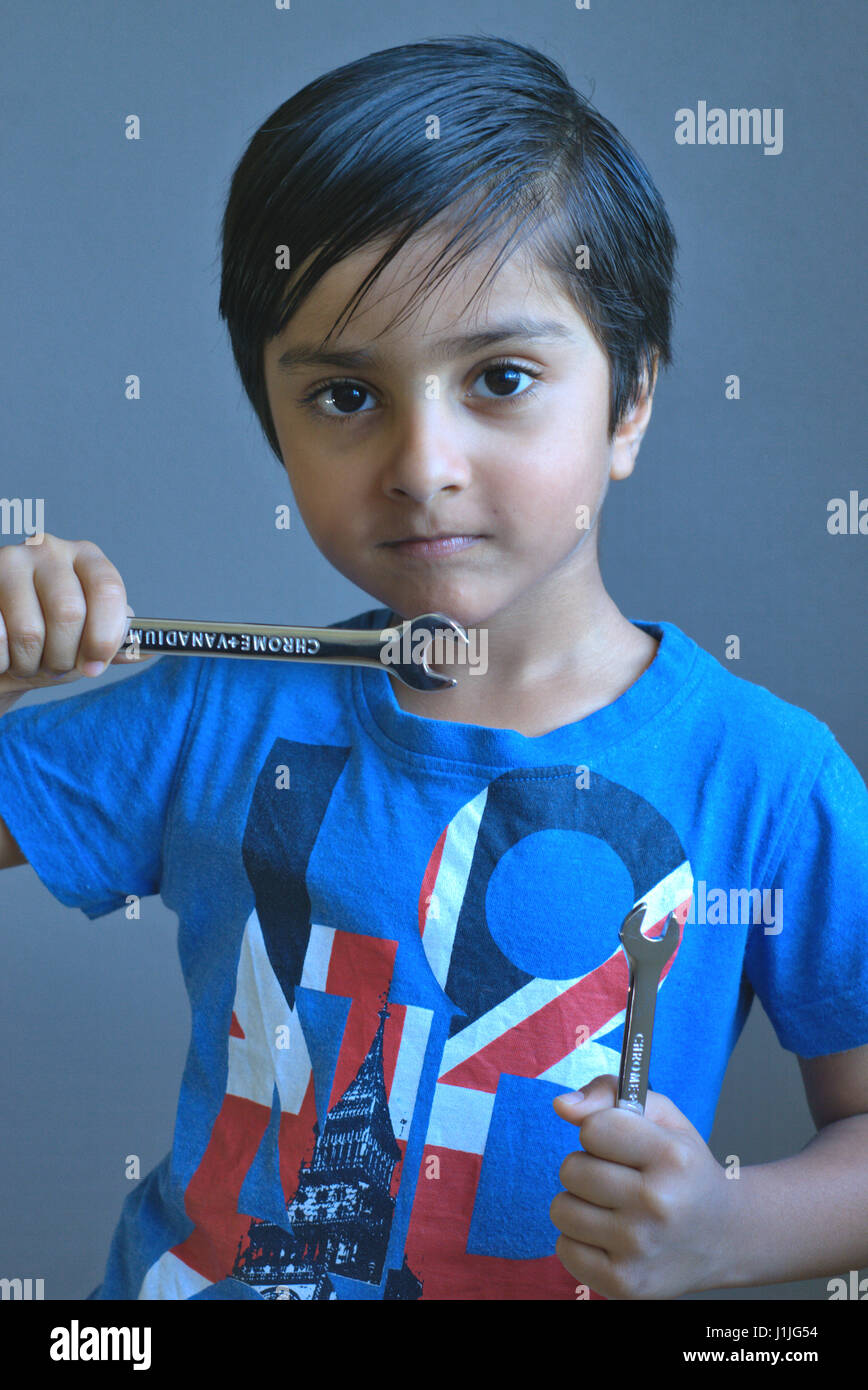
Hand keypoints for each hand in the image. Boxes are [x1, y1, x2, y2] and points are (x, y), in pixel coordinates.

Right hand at [0, 532, 148, 695]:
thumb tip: (152, 649)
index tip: (94, 666)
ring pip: (29, 632)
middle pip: (69, 613)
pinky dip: (2, 660)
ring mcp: (8, 560)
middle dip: (63, 657)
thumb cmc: (49, 639)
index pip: (108, 590)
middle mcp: (49, 549)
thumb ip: (116, 644)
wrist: (2, 646)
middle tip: (55, 666)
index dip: (104, 637)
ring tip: (27, 661)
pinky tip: (4, 655)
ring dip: (30, 664)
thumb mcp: (86, 641)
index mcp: (86, 559)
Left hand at [550, 1073, 735, 1298]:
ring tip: (613, 1208)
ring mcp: (640, 1248)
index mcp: (671, 1157)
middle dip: (587, 1167)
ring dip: (580, 1204)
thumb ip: (609, 1094)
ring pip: (561, 1209)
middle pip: (572, 1168)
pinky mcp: (625, 1284)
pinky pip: (564, 1249)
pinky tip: (609, 1237)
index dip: (599, 1132)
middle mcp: (658, 1203)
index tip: (619, 1143)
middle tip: (618, 1178)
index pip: (593, 1128)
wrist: (726, 1237)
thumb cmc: (685, 1170)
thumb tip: (562, 1105)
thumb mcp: (662, 1117)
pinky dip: (579, 1240)